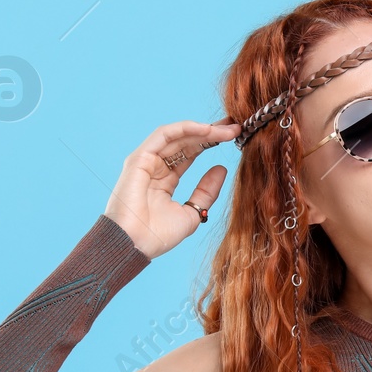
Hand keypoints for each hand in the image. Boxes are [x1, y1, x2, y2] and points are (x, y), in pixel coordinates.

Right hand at [103, 117, 241, 259]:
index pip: (190, 154)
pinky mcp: (139, 158)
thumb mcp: (192, 212)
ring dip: (202, 129)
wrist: (135, 245)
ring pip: (177, 136)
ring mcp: (146, 161)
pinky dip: (185, 129)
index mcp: (165, 180)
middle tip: (235, 127)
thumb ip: (206, 191)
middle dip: (211, 133)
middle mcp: (154, 167)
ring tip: (226, 129)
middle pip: (186, 142)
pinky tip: (206, 129)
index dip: (211, 143)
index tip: (234, 137)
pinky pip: (164, 136)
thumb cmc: (158, 235)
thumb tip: (222, 169)